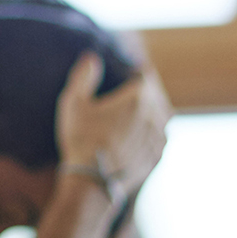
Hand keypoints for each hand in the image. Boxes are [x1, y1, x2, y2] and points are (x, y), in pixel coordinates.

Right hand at [53, 53, 169, 191]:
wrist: (93, 180)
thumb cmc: (81, 139)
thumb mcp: (73, 103)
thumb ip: (83, 77)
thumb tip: (91, 58)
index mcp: (138, 97)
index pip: (147, 74)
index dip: (136, 72)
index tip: (127, 74)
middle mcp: (155, 115)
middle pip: (157, 94)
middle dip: (145, 91)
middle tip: (129, 93)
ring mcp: (160, 136)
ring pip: (162, 115)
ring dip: (152, 111)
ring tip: (135, 114)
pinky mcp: (158, 155)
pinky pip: (161, 136)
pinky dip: (152, 132)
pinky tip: (137, 135)